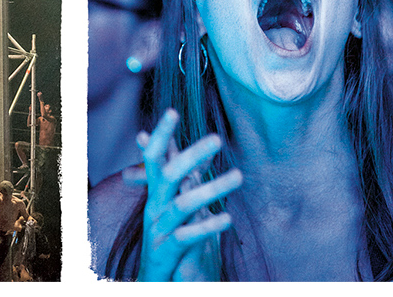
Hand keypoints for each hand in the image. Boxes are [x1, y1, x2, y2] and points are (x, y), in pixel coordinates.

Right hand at [125, 108, 241, 281]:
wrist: (156, 281)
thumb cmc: (170, 239)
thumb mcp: (177, 204)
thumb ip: (184, 175)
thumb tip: (192, 144)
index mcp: (157, 194)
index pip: (154, 158)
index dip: (161, 136)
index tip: (172, 112)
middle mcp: (153, 208)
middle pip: (167, 175)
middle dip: (190, 155)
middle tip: (217, 138)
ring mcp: (158, 230)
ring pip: (180, 205)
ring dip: (210, 189)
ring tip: (239, 176)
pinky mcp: (165, 253)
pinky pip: (185, 237)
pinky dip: (206, 227)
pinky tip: (226, 219)